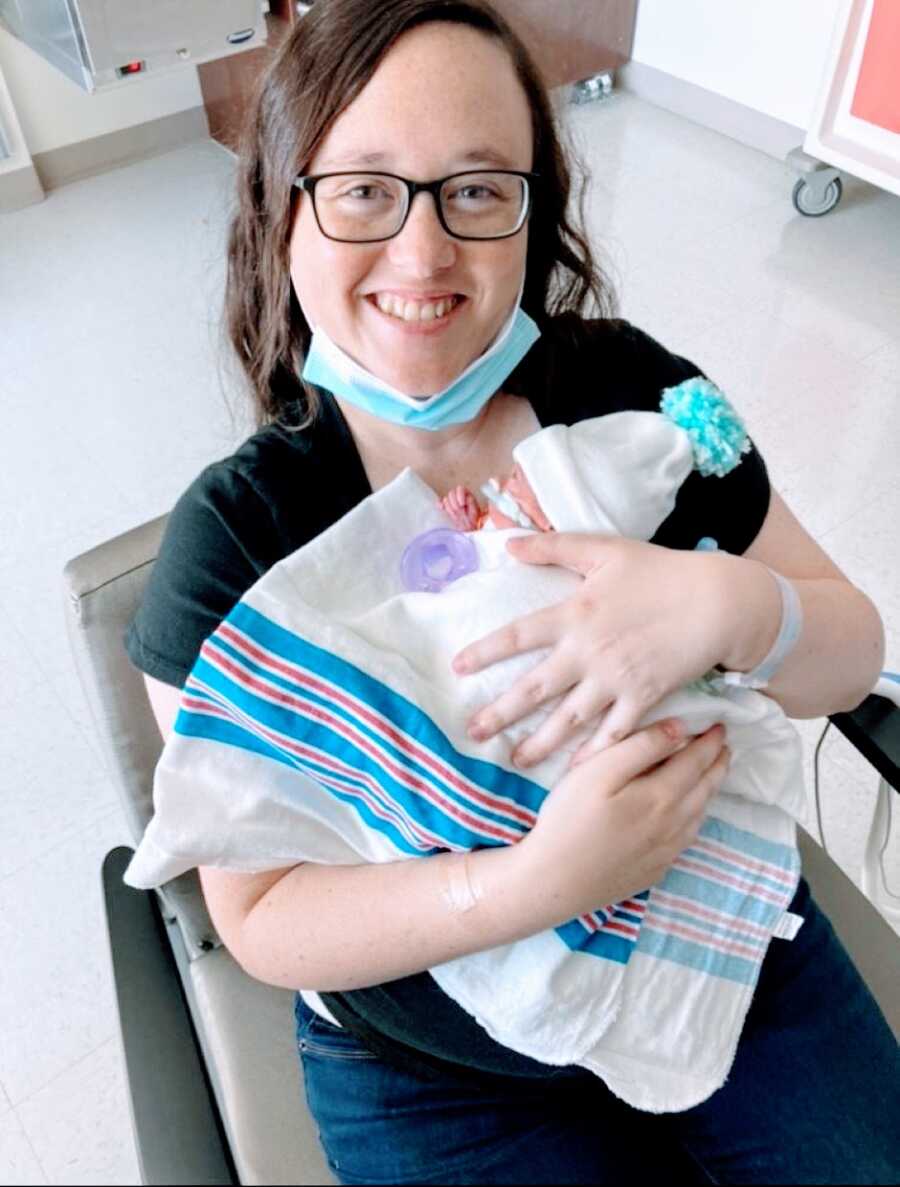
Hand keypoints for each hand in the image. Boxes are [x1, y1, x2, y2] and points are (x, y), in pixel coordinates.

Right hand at [440, 485, 481, 531]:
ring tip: (456, 514)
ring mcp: (451, 501)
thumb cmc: (474, 518)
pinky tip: (442, 508)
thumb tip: (467, 497)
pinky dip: (440, 505)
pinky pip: (440, 503)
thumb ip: (471, 502)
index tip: (462, 504)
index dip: (460, 495)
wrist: (470, 526)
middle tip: (459, 510)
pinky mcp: (446, 507)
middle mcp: (458, 495)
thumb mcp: (475, 510)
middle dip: (454, 503)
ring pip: (446, 499)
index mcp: (466, 493)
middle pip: (451, 493)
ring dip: (450, 507)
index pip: (460, 488)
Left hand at [453, 532, 751, 766]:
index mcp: (573, 614)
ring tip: (516, 761)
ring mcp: (614, 679)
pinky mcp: (643, 698)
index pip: (517, 635)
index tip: (458, 668)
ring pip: (568, 719)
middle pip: (533, 688)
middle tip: (472, 733)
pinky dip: (594, 755)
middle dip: (500, 713)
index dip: (485, 651)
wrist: (716, 600)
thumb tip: (510, 542)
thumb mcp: (604, 550)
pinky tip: (576, 773)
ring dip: (540, 743)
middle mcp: (587, 651)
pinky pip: (613, 734)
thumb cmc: (660, 571)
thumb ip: (555, 546)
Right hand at [511, 718, 729, 926]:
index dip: (709, 742)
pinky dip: (695, 818)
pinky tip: (687, 816)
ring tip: (711, 775)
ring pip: (699, 815)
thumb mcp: (598, 772)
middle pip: (704, 789)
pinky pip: (686, 839)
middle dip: (717, 764)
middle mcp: (673, 825)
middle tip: (724, 747)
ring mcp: (665, 852)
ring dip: (709, 791)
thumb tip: (679, 729)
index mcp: (661, 796)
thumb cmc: (569, 819)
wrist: (553, 881)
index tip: (719, 726)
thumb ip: (640, 747)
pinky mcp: (654, 870)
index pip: (696, 762)